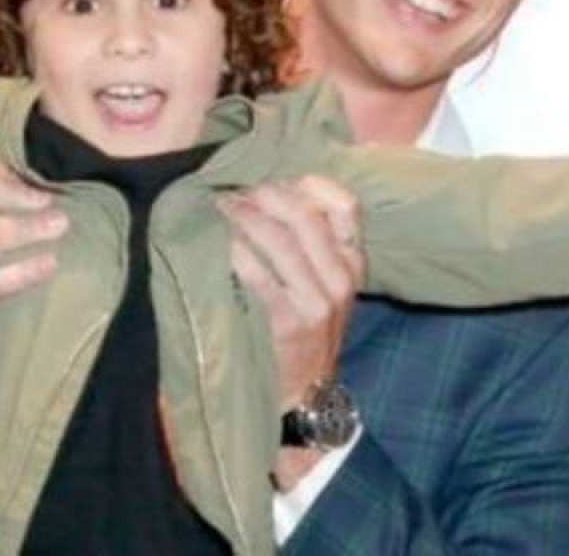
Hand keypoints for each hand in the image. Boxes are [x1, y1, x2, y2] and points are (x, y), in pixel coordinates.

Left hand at [219, 175, 363, 408]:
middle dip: (264, 194)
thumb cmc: (308, 331)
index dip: (307, 183)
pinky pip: (257, 273)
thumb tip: (271, 195)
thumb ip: (314, 247)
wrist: (304, 392)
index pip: (345, 206)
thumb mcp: (327, 288)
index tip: (274, 177)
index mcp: (352, 264)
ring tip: (219, 207)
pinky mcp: (288, 322)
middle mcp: (339, 279)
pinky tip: (216, 242)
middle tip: (233, 190)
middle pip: (304, 215)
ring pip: (278, 239)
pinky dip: (234, 250)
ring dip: (243, 216)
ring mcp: (316, 301)